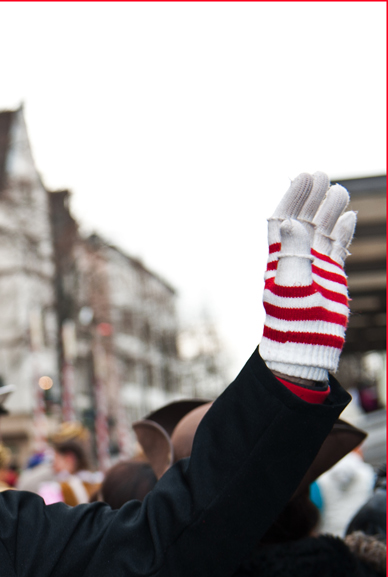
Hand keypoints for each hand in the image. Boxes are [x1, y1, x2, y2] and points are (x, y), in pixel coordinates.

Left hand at [259, 172, 356, 382]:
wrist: (306, 351)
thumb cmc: (294, 324)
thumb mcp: (292, 286)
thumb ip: (291, 254)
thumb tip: (286, 221)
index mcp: (279, 260)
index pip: (282, 221)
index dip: (291, 198)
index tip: (303, 177)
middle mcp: (295, 260)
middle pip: (302, 221)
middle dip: (310, 198)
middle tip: (320, 174)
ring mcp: (314, 268)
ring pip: (322, 232)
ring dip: (329, 211)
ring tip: (338, 190)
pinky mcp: (330, 277)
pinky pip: (336, 248)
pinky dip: (342, 232)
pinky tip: (348, 216)